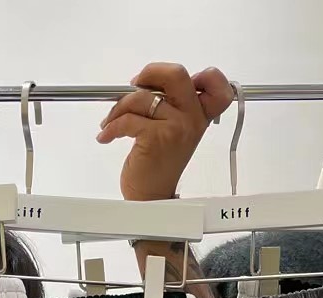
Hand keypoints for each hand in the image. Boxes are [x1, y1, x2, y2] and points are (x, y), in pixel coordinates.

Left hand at [98, 63, 233, 201]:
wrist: (152, 199)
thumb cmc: (159, 165)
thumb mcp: (173, 132)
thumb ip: (172, 107)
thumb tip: (144, 82)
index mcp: (200, 116)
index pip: (216, 84)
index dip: (199, 74)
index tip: (167, 83)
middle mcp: (193, 119)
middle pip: (176, 74)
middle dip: (150, 73)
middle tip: (134, 86)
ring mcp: (177, 128)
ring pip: (142, 98)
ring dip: (118, 108)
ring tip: (110, 122)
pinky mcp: (156, 138)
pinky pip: (128, 119)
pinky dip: (111, 126)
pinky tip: (106, 135)